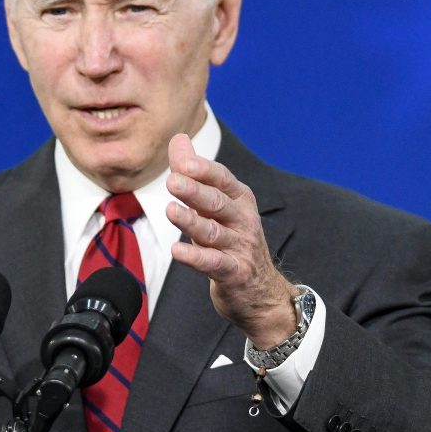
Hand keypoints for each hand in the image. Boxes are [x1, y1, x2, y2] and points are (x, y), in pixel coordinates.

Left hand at [164, 134, 296, 346]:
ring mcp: (240, 247)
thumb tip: (179, 139)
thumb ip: (194, 174)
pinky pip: (213, 263)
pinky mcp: (234, 273)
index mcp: (240, 200)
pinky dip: (194, 257)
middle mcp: (243, 220)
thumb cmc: (232, 242)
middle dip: (195, 191)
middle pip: (217, 202)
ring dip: (191, 221)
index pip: (222, 179)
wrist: (260, 292)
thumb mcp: (215, 206)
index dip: (204, 170)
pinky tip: (176, 251)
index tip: (183, 162)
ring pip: (213, 232)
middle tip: (172, 181)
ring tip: (170, 210)